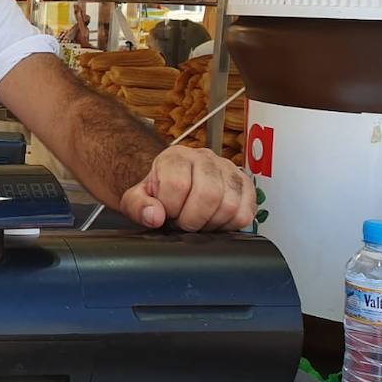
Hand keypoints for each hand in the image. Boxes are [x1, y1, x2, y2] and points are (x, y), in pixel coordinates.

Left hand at [120, 146, 255, 231]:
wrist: (172, 186)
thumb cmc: (157, 193)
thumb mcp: (136, 199)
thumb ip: (138, 206)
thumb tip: (154, 216)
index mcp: (175, 156)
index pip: (178, 184)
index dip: (171, 208)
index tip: (166, 212)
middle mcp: (204, 158)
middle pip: (208, 194)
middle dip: (192, 219)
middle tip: (183, 221)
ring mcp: (228, 170)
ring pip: (230, 205)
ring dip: (211, 223)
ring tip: (198, 220)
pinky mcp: (245, 185)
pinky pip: (245, 213)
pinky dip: (229, 225)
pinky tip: (214, 220)